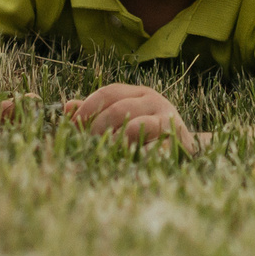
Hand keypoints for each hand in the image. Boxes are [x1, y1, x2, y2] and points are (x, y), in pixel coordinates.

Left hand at [61, 82, 202, 149]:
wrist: (187, 153)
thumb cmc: (148, 135)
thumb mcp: (123, 120)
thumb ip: (96, 114)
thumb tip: (67, 107)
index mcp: (139, 93)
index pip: (109, 92)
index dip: (88, 107)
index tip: (73, 124)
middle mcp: (154, 101)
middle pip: (119, 108)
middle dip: (97, 128)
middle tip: (85, 145)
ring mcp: (166, 120)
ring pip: (134, 126)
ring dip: (113, 142)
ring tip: (103, 154)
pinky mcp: (176, 141)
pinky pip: (149, 148)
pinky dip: (133, 155)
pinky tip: (124, 163)